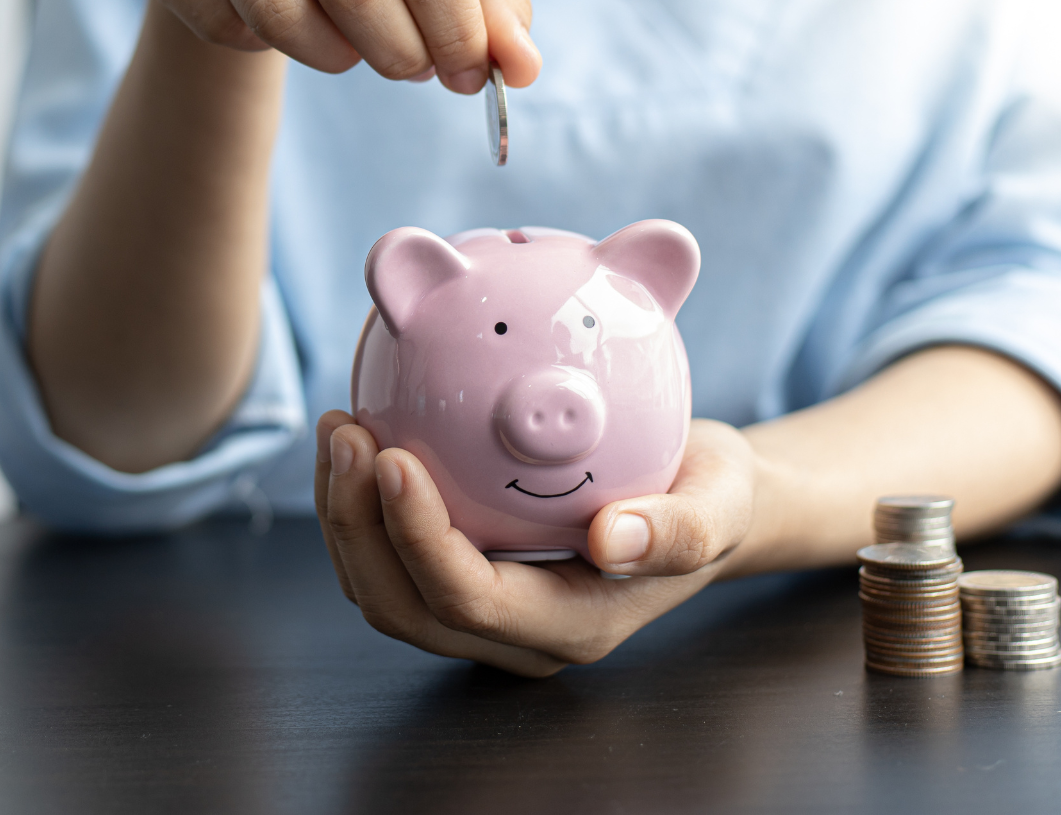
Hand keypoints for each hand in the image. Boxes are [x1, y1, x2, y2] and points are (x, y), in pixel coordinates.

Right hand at [130, 0, 541, 93]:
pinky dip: (254, 46)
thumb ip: (490, 13)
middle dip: (397, 51)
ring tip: (345, 48)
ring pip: (281, 11)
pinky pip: (220, 21)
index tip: (470, 77)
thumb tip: (522, 66)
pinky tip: (265, 19)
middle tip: (409, 72)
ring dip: (329, 55)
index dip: (456, 30)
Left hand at [314, 411, 757, 676]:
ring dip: (344, 513)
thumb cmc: (709, 494)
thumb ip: (681, 529)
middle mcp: (515, 635)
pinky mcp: (460, 579)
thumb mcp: (721, 501)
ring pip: (381, 589)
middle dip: (357, 526)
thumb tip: (614, 540)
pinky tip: (359, 430)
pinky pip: (388, 557)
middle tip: (347, 431)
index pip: (468, 598)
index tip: (394, 456)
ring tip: (340, 425)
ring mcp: (482, 615)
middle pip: (403, 605)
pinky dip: (360, 503)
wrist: (701, 498)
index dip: (417, 537)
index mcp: (571, 626)